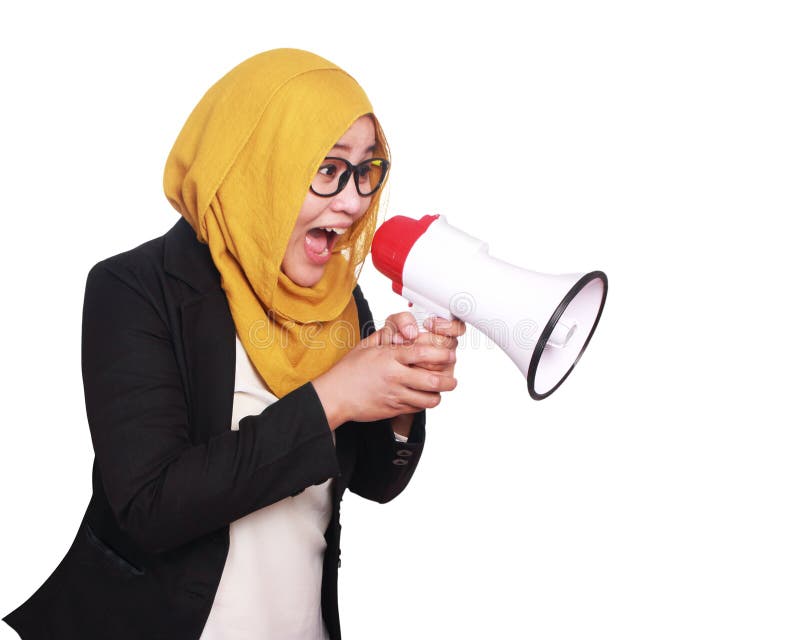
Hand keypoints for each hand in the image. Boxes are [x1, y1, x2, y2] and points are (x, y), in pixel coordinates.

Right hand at [312, 319, 457, 429]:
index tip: (450, 355)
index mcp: (389, 357)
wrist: (335, 395)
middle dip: (448, 380)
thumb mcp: (367, 346)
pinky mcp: (393, 409)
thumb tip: (407, 331)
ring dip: (437, 395)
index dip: (442, 354)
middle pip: (432, 380)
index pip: (423, 353)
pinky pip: (416, 408)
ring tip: (439, 390)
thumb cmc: (349, 370)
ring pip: (428, 399)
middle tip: (452, 379)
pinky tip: (421, 397)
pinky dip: (423, 403)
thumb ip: (388, 337)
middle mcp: (395, 377)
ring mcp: (395, 395)